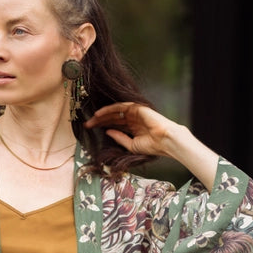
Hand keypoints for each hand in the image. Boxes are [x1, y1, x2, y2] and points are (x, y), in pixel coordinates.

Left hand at [85, 101, 218, 189]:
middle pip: (112, 118)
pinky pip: (120, 107)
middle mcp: (133, 119)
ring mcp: (135, 113)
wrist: (165, 141)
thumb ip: (119, 138)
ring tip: (91, 120)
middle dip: (99, 121)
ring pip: (115, 112)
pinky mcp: (137, 108)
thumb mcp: (131, 145)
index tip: (90, 130)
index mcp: (133, 128)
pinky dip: (109, 109)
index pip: (114, 125)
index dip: (102, 127)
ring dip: (102, 115)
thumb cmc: (152, 146)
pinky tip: (99, 114)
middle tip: (87, 125)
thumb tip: (107, 132)